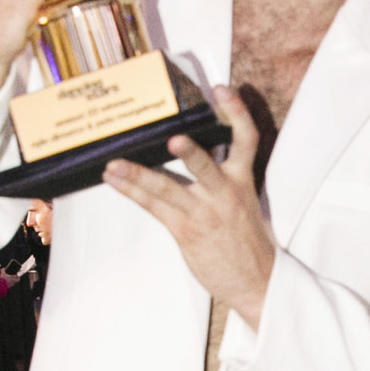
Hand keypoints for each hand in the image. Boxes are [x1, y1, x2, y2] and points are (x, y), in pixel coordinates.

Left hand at [103, 88, 274, 321]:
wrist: (255, 280)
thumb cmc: (243, 240)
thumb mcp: (241, 201)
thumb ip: (220, 176)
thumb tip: (190, 150)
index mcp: (242, 180)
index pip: (246, 140)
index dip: (236, 113)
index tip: (221, 90)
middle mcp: (225, 193)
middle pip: (206, 166)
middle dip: (190, 153)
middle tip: (173, 138)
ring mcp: (205, 213)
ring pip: (168, 189)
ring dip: (138, 175)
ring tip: (114, 163)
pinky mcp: (187, 231)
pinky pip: (154, 207)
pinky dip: (132, 192)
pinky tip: (115, 180)